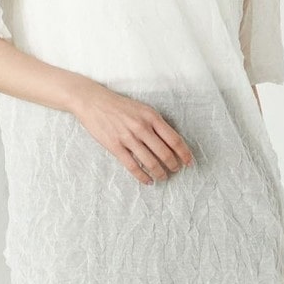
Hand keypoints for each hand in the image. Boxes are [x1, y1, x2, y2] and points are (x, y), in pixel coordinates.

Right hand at [71, 81, 194, 184]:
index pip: (174, 139)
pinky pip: (132, 166)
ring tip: (163, 177)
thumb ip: (156, 124)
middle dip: (173, 165)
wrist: (94, 102)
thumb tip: (171, 143)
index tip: (189, 162)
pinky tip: (148, 181)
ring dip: (160, 173)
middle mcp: (142, 127)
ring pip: (150, 162)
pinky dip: (143, 177)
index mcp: (151, 117)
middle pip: (164, 153)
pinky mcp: (115, 146)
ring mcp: (128, 138)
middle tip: (175, 170)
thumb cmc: (120, 106)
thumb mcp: (142, 109)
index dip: (184, 153)